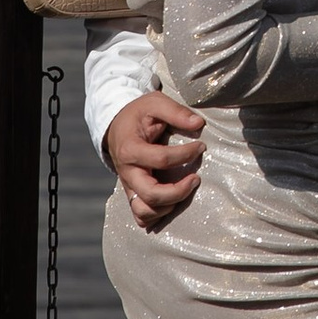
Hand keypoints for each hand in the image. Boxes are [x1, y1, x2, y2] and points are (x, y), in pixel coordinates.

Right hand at [105, 92, 204, 227]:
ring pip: (145, 211)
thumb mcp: (155, 103)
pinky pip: (141, 216)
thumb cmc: (138, 114)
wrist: (116, 126)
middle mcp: (127, 173)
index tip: (201, 146)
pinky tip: (173, 201)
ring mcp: (128, 186)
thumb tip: (199, 124)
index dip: (185, 154)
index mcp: (131, 150)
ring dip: (169, 205)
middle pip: (152, 194)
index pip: (161, 159)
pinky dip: (157, 214)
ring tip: (185, 189)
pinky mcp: (132, 194)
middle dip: (179, 191)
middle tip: (196, 178)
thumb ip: (176, 112)